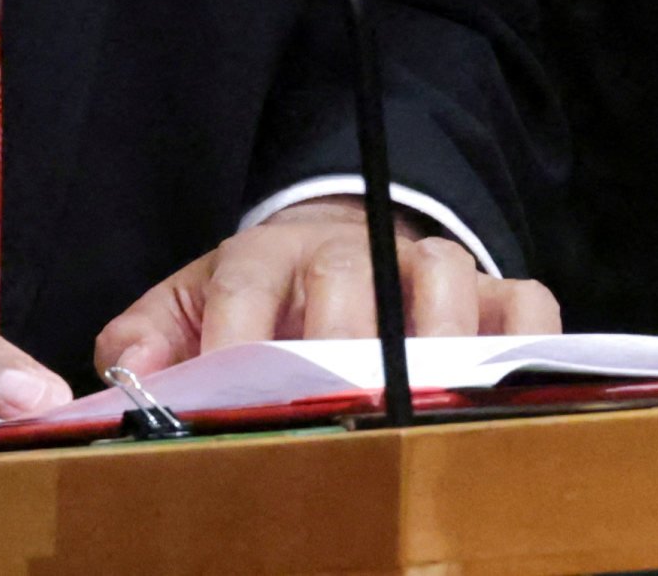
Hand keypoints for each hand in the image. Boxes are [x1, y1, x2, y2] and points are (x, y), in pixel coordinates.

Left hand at [93, 197, 562, 375]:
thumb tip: (130, 370)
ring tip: (414, 407)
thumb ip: (151, 334)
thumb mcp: (195, 302)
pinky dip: (523, 342)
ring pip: (444, 281)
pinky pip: (528, 306)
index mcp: (269, 252)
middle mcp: (354, 250)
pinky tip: (497, 390)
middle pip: (347, 278)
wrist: (343, 245)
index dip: (235, 338)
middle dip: (331, 349)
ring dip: (431, 343)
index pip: (247, 283)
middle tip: (325, 413)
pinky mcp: (498, 293)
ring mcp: (432, 269)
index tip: (225, 393)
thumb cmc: (267, 296)